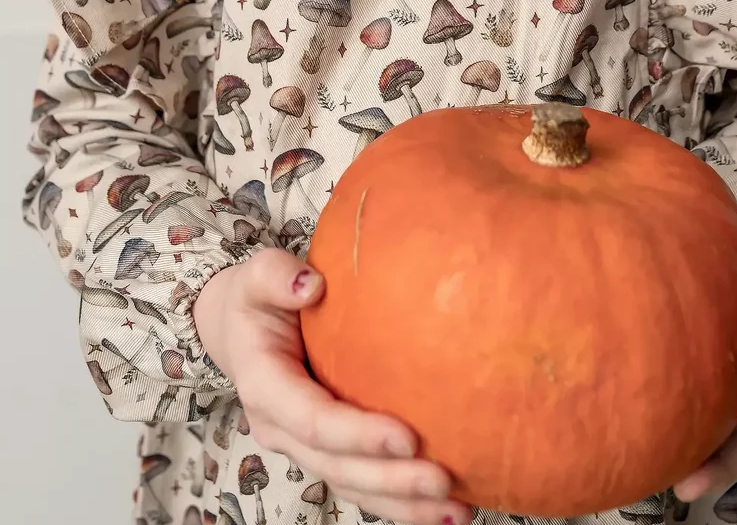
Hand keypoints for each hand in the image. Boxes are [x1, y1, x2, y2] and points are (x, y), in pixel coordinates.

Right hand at [194, 248, 470, 524]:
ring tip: (456, 510)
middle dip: (390, 480)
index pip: (313, 420)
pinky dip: (400, 501)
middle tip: (441, 480)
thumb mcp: (257, 275)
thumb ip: (276, 276)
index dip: (357, 434)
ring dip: (402, 504)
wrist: (240, 330)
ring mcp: (303, 446)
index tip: (406, 437)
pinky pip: (363, 483)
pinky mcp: (326, 451)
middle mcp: (281, 428)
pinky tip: (447, 506)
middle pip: (338, 466)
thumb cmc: (258, 299)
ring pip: (353, 486)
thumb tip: (311, 285)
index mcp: (265, 387)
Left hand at [672, 201, 736, 503]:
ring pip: (712, 429)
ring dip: (693, 461)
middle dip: (726, 458)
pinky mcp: (686, 378)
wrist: (716, 241)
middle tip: (694, 481)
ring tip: (664, 486)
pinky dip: (659, 429)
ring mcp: (720, 378)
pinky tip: (625, 447)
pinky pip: (676, 407)